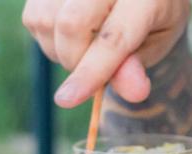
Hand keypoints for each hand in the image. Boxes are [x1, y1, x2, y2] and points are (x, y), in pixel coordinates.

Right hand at [22, 0, 190, 107]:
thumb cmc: (151, 15)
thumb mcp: (158, 41)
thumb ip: (137, 64)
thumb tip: (133, 92)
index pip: (113, 38)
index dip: (91, 72)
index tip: (67, 100)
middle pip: (70, 25)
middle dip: (75, 61)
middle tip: (94, 68)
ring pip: (45, 21)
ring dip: (60, 50)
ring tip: (86, 47)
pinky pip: (33, 16)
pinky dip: (48, 37)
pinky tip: (70, 34)